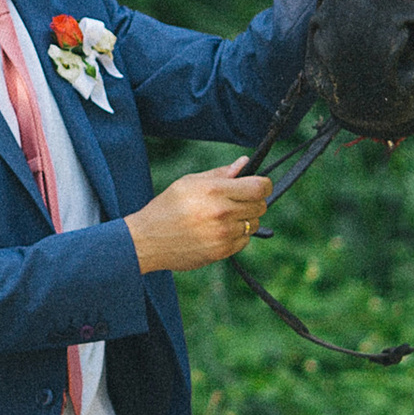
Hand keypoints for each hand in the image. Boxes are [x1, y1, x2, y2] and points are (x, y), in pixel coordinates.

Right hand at [125, 156, 275, 273]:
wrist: (149, 240)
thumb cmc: (167, 207)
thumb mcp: (189, 182)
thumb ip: (220, 173)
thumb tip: (244, 163)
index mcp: (214, 190)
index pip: (258, 187)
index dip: (264, 184)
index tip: (261, 184)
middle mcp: (222, 212)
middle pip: (260, 205)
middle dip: (254, 201)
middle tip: (239, 200)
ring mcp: (224, 234)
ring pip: (254, 223)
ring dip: (245, 219)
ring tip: (224, 216)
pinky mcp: (222, 251)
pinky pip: (244, 240)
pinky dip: (237, 235)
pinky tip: (218, 230)